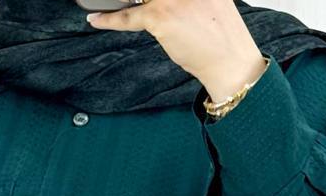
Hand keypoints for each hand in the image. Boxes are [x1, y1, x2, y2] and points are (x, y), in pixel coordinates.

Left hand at [85, 0, 268, 101]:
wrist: (230, 60)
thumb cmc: (220, 35)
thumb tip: (152, 3)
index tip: (139, 1)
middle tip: (131, 5)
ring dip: (125, 2)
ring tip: (112, 4)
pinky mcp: (159, 15)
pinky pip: (127, 16)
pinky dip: (109, 18)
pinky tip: (96, 18)